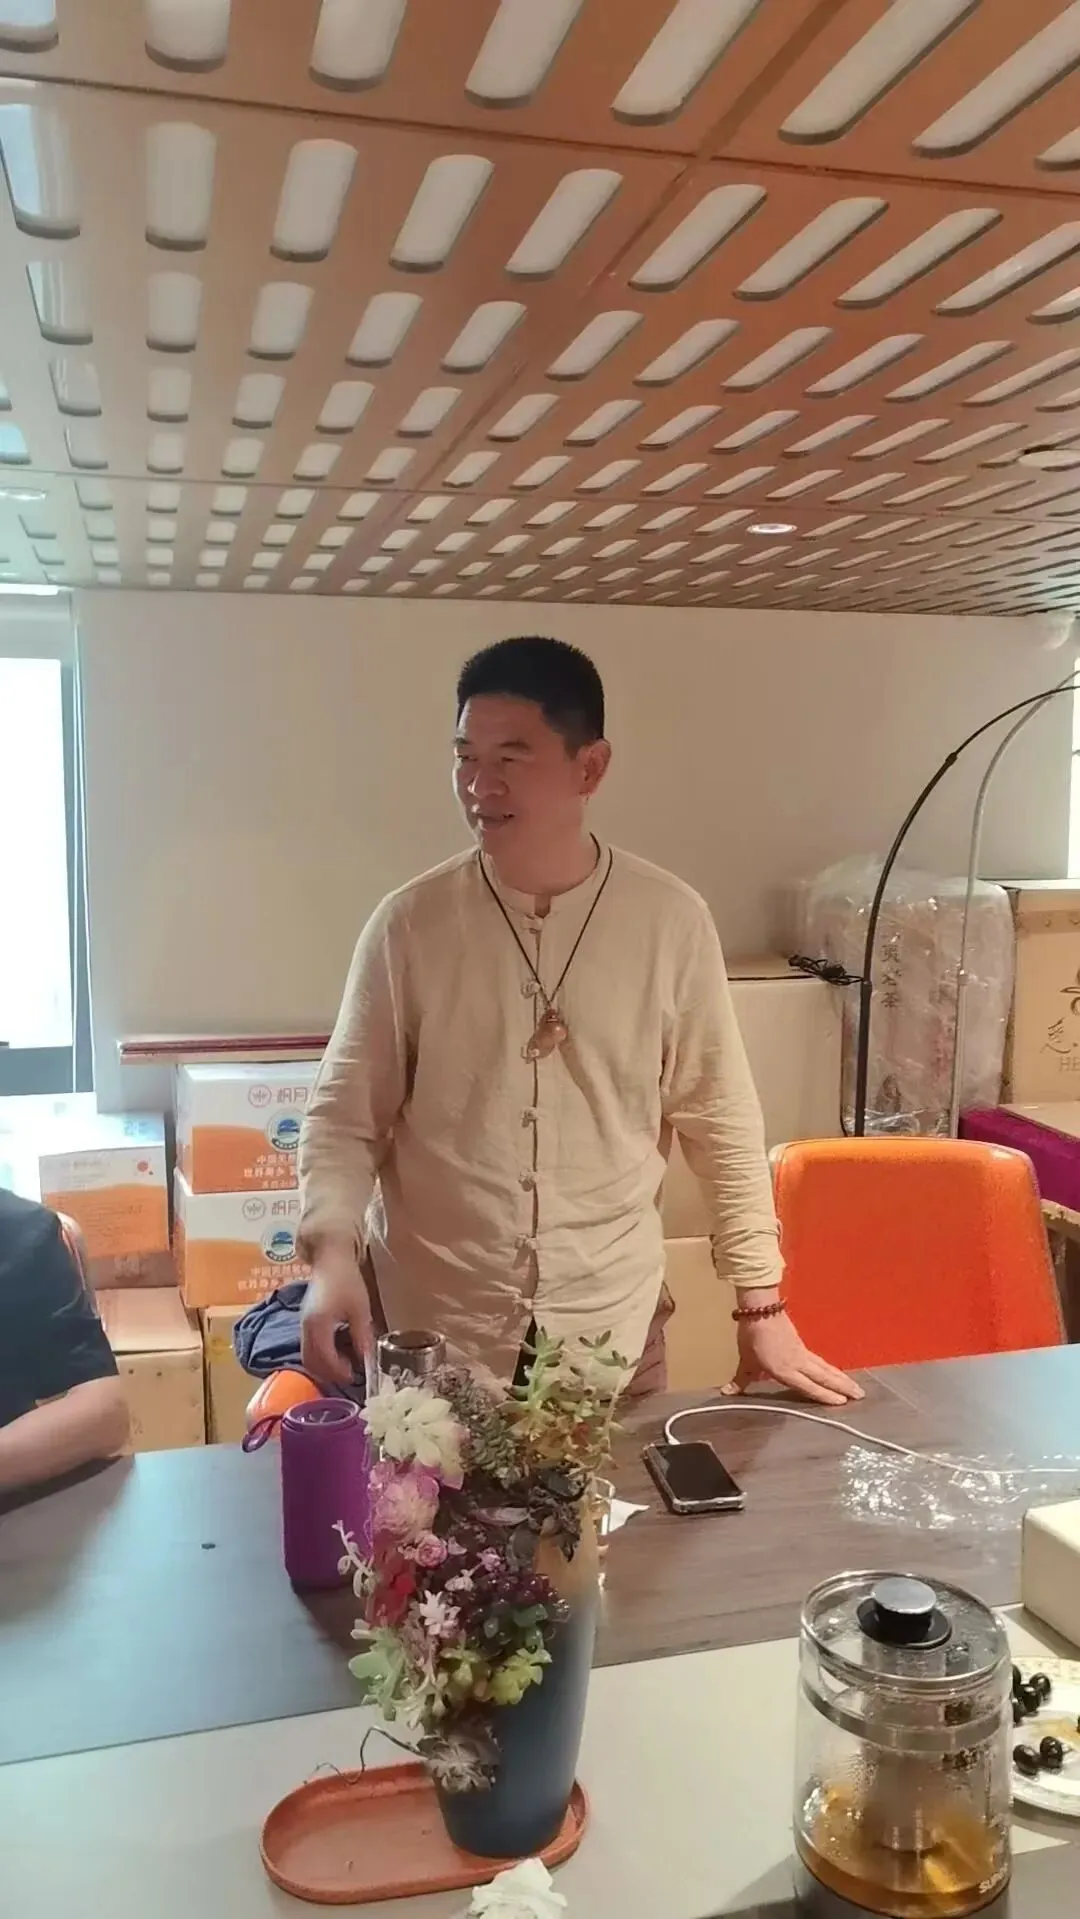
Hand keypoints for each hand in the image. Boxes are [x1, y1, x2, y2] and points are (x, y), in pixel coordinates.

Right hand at [300, 1238, 373, 1386]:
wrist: (330, 1260)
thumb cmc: (347, 1280)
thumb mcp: (359, 1309)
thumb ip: (361, 1335)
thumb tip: (367, 1359)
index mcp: (318, 1324)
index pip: (324, 1358)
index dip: (339, 1371)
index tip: (355, 1375)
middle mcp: (306, 1327)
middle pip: (311, 1362)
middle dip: (329, 1374)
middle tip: (349, 1375)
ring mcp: (303, 1325)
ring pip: (307, 1356)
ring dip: (323, 1366)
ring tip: (344, 1366)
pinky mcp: (305, 1322)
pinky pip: (308, 1347)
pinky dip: (320, 1356)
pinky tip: (338, 1352)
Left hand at [723, 1309, 862, 1406]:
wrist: (760, 1310)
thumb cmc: (752, 1337)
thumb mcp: (745, 1361)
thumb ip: (741, 1379)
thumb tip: (727, 1392)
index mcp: (784, 1370)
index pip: (808, 1386)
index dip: (824, 1394)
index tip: (842, 1402)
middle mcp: (798, 1363)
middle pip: (824, 1376)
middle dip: (842, 1386)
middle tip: (861, 1395)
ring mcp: (802, 1353)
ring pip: (825, 1368)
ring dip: (841, 1378)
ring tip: (856, 1387)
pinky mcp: (802, 1345)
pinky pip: (819, 1361)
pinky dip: (830, 1369)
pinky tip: (836, 1373)